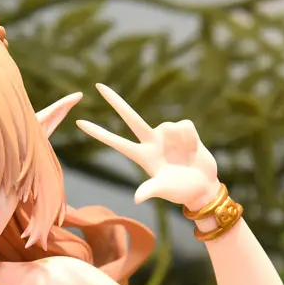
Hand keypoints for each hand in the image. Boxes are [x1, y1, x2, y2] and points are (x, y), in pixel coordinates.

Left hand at [76, 85, 219, 208]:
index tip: (79, 123)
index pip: (115, 142)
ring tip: (186, 156)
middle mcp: (151, 142)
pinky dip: (191, 137)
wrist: (203, 187)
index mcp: (142, 156)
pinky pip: (184, 125)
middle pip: (130, 117)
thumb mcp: (163, 190)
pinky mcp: (184, 130)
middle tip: (98, 85)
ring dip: (181, 140)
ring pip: (168, 124)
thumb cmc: (181, 191)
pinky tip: (193, 149)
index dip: (98, 133)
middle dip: (115, 101)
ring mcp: (166, 135)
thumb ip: (150, 190)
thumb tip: (137, 199)